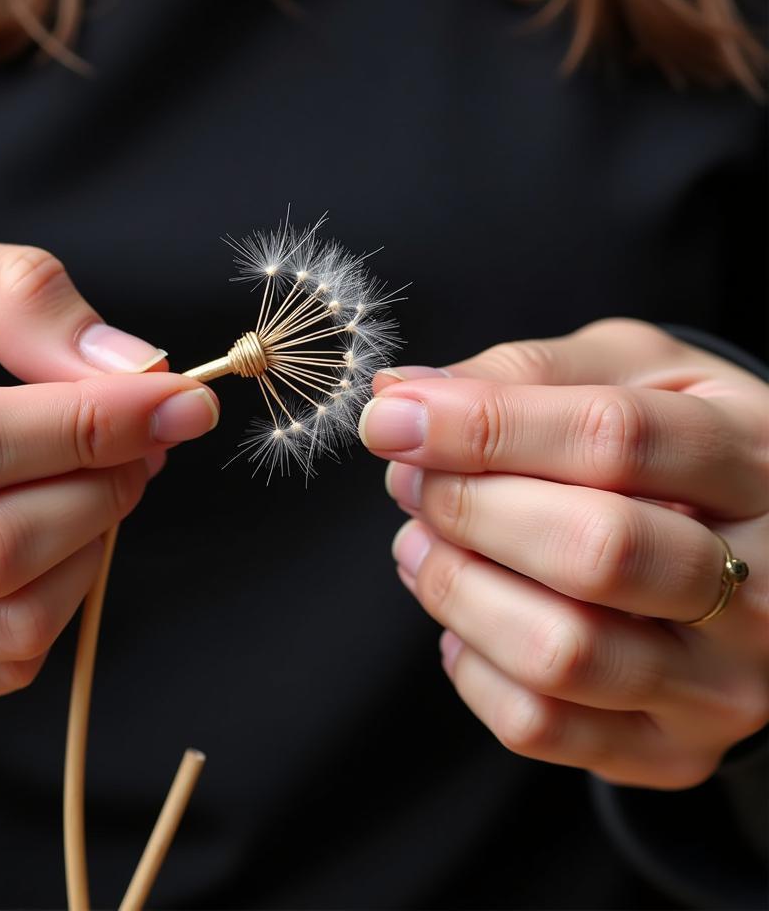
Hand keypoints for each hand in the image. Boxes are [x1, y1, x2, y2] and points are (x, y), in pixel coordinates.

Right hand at [0, 220, 218, 750]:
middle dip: (102, 483)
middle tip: (139, 439)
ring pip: (10, 620)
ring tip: (91, 485)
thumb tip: (128, 368)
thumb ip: (4, 296)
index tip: (174, 400)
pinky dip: (55, 604)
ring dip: (91, 545)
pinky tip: (41, 546)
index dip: (88, 423)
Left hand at [360, 318, 768, 788]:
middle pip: (595, 551)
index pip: (615, 438)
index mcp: (754, 458)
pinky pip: (541, 725)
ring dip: (455, 589)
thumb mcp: (629, 372)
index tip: (393, 419)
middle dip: (468, 509)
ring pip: (563, 653)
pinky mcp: (674, 750)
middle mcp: (766, 583)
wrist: (756, 551)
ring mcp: (723, 680)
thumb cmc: (673, 444)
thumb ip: (525, 374)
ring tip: (418, 543)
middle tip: (409, 482)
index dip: (483, 426)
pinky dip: (470, 666)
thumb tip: (401, 394)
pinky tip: (464, 616)